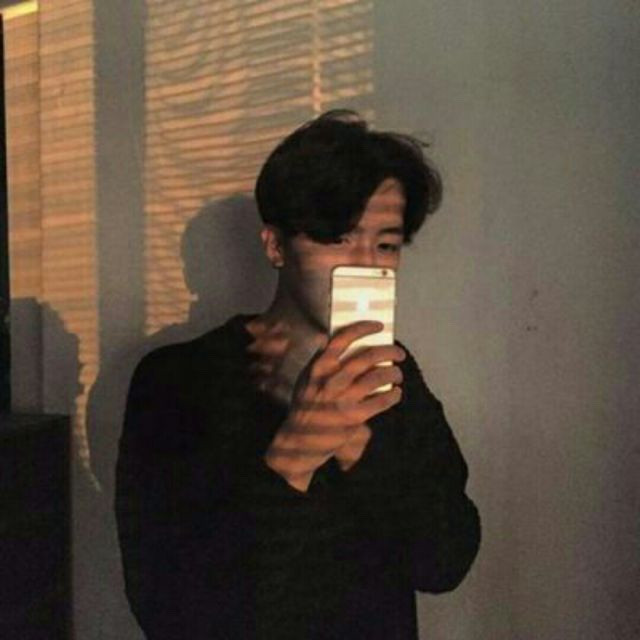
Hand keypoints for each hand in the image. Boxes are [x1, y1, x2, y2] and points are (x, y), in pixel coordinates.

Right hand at [265, 321, 405, 490]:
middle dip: (388, 351)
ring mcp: (342, 399)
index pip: (342, 338)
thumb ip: (319, 360)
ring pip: (377, 377)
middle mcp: (330, 380)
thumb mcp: (306, 379)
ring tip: (397, 374)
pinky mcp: (354, 417)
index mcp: (318, 367)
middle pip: (367, 356)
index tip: (379, 326)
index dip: (363, 328)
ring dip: (393, 373)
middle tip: (399, 354)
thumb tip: (327, 338)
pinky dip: (393, 395)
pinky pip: (381, 401)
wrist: (299, 441)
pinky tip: (396, 393)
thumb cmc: (306, 406)